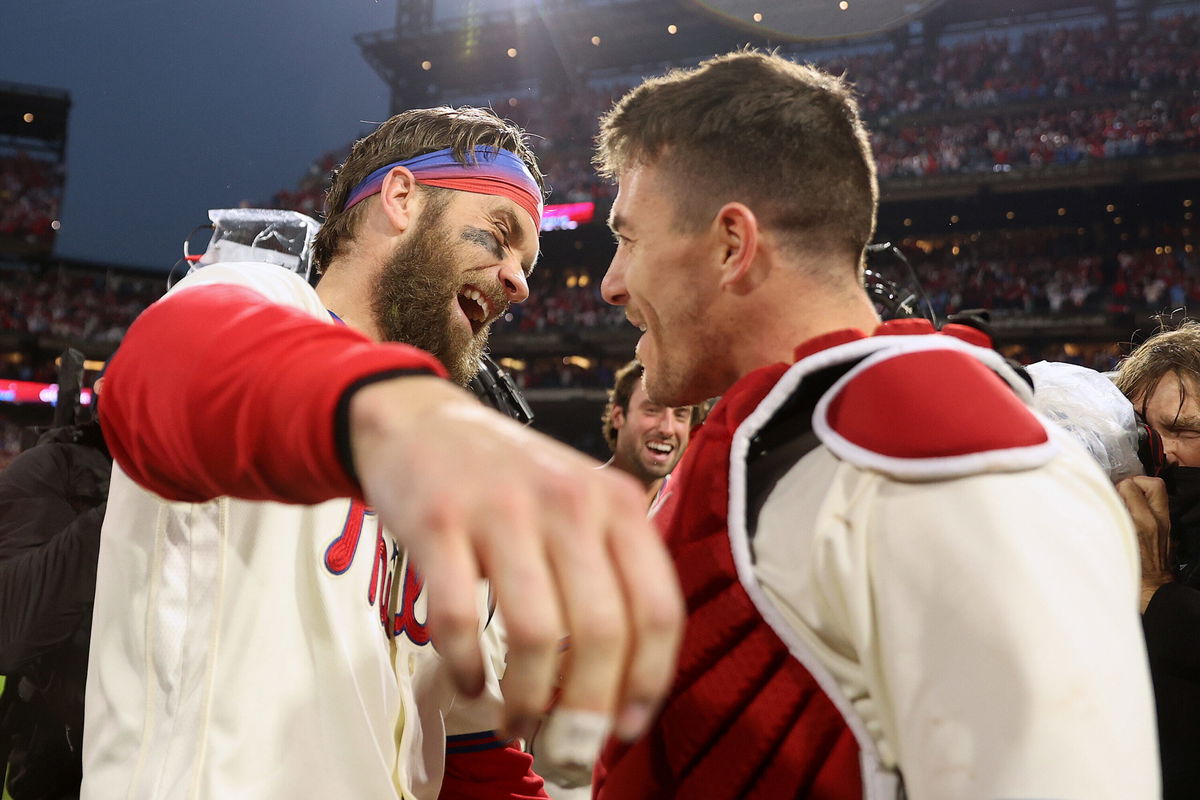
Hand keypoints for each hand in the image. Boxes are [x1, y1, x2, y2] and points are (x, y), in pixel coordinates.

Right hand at [350, 376, 683, 745]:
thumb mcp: (580, 504)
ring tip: (517, 724)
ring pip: (534, 634)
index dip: (648, 682)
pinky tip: (469, 683)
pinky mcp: (438, 521)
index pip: (658, 609)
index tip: (625, 729)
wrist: (421, 421)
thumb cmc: (511, 482)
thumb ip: (611, 574)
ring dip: (527, 701)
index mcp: (618, 503)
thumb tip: (623, 689)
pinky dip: (466, 668)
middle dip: (586, 711)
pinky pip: (459, 618)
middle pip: (602, 633)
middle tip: (565, 751)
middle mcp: (569, 502)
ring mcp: (502, 509)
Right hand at [1116, 476, 1171, 610]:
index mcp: (1140, 523)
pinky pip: (1158, 506)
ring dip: (1142, 491)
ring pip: (1158, 492)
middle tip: (1122, 491)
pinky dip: (1146, 504)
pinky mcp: (1167, 530)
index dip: (1116, 487)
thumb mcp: (1110, 544)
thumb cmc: (1128, 572)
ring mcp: (1164, 524)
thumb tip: (1099, 504)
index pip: (1129, 486)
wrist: (1152, 590)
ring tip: (1129, 500)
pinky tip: (1134, 514)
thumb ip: (1106, 521)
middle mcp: (1155, 521)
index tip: (1108, 494)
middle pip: (1152, 484)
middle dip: (1135, 482)